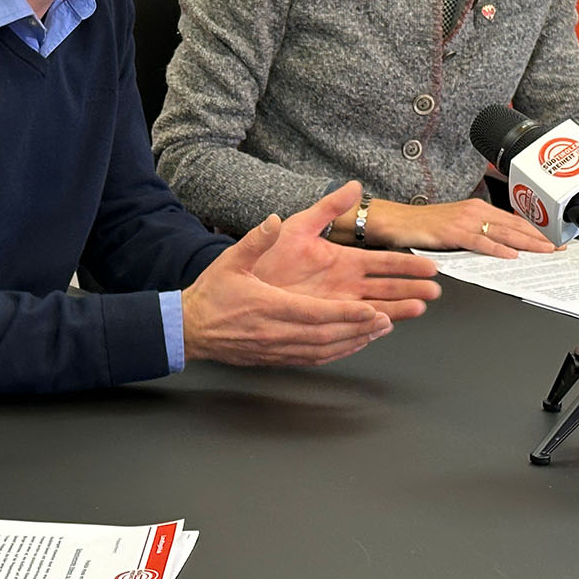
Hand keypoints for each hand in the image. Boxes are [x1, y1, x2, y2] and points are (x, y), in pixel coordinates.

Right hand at [182, 184, 439, 365]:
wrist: (190, 328)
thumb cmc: (212, 293)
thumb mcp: (231, 260)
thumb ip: (255, 241)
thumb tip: (272, 219)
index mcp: (269, 306)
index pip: (316, 314)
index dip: (346, 315)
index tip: (371, 310)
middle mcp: (277, 332)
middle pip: (327, 335)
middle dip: (360, 328)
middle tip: (388, 319)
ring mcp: (278, 348)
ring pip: (324, 349)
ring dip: (355, 341)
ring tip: (380, 330)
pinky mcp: (276, 357)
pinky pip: (314, 358)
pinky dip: (338, 352)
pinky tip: (353, 344)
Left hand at [254, 181, 442, 315]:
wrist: (243, 281)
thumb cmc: (268, 255)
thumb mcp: (299, 225)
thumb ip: (328, 208)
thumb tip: (353, 185)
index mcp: (343, 260)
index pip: (382, 262)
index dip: (406, 264)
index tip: (429, 266)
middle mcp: (344, 284)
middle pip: (386, 288)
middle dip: (411, 289)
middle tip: (434, 291)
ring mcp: (336, 304)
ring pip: (374, 308)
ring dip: (397, 308)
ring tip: (419, 308)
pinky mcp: (323, 320)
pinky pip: (351, 325)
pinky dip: (368, 326)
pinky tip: (385, 325)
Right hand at [362, 196, 555, 258]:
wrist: (397, 221)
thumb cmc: (424, 226)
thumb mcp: (457, 226)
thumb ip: (479, 233)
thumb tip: (503, 246)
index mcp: (477, 209)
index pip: (513, 221)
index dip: (536, 232)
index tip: (554, 241)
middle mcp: (474, 211)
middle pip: (513, 226)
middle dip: (539, 238)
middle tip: (559, 249)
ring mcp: (464, 221)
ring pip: (502, 233)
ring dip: (526, 243)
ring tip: (545, 252)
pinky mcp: (452, 233)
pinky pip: (479, 241)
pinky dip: (497, 249)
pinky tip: (510, 255)